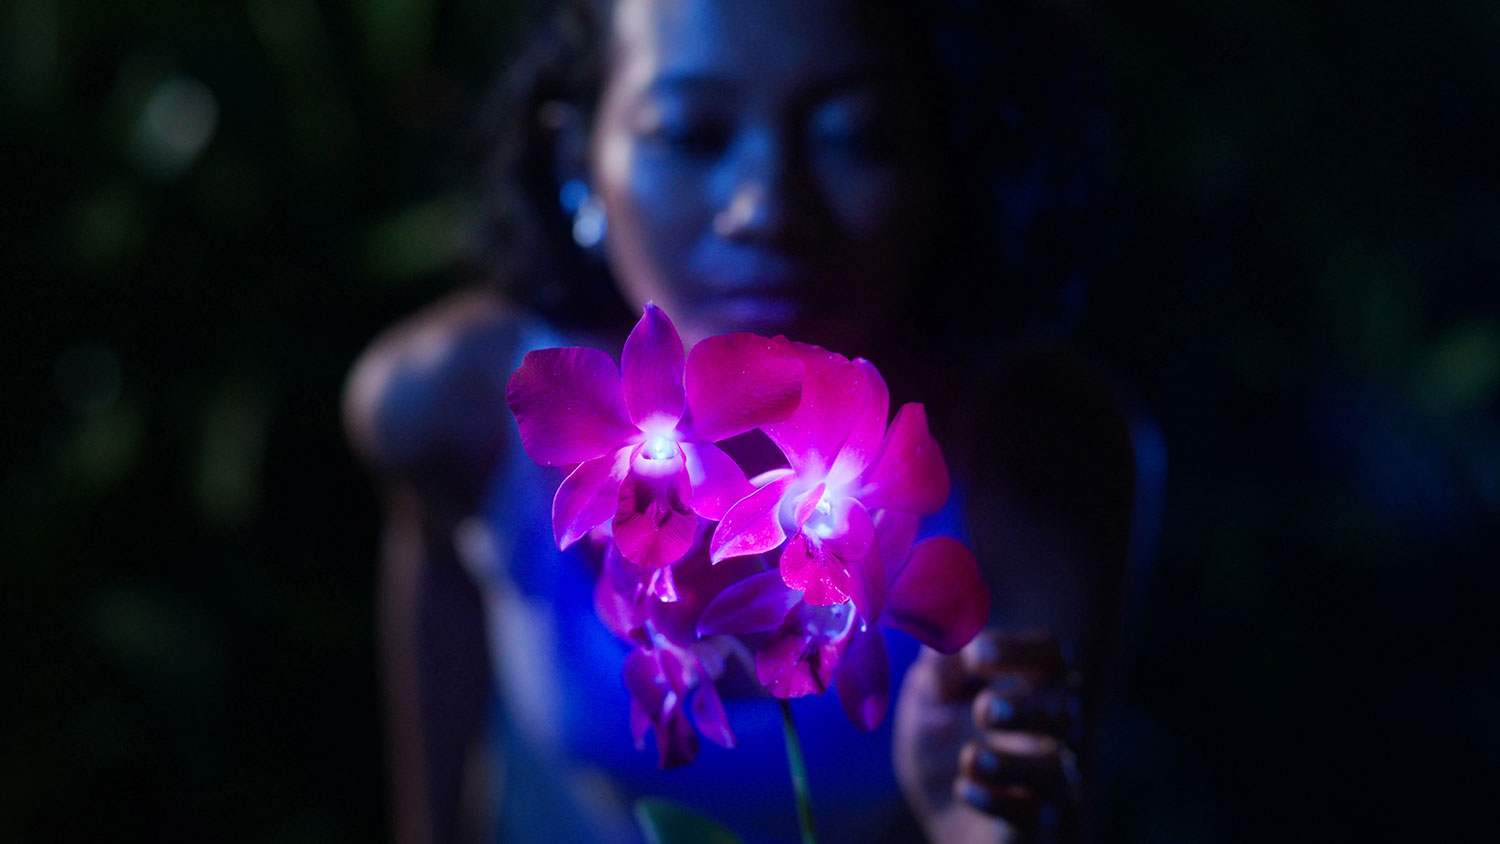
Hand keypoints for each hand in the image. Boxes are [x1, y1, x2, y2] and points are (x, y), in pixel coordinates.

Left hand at [895, 630, 1082, 843]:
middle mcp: (1047, 736)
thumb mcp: (927, 704)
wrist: (938, 822)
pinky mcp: (1029, 829)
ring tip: (969, 758)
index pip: (1053, 657)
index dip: (1022, 649)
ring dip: (1010, 761)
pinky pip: (1033, 818)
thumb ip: (937, 670)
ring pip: (1057, 770)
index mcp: (1027, 692)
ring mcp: (1044, 786)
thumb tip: (944, 633)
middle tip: (985, 708)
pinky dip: (997, 802)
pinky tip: (964, 789)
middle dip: (1027, 708)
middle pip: (1066, 712)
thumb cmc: (943, 751)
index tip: (977, 654)